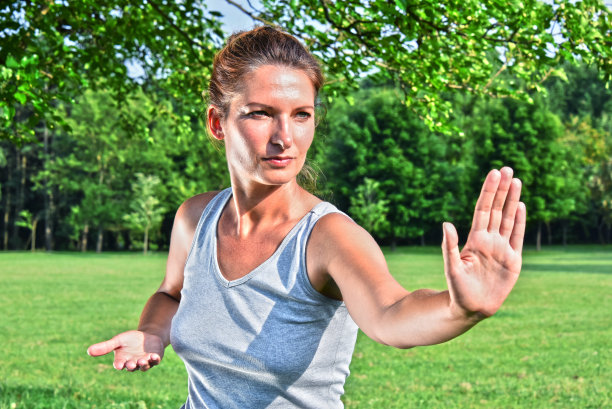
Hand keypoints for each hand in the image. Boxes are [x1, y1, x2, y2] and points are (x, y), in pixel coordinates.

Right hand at [87, 330, 163, 371]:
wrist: (148, 336)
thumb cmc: (131, 340)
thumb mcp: (118, 341)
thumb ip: (105, 347)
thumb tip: (88, 351)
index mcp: (123, 360)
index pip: (119, 364)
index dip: (119, 365)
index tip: (119, 365)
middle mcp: (134, 363)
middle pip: (132, 367)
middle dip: (132, 365)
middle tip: (131, 364)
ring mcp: (145, 361)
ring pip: (144, 366)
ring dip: (144, 364)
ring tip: (143, 360)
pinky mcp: (155, 358)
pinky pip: (155, 361)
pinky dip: (155, 360)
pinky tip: (154, 356)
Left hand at [442, 167, 525, 318]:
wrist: (471, 308)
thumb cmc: (457, 289)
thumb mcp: (451, 267)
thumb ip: (449, 246)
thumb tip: (446, 223)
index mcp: (474, 239)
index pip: (483, 209)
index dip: (488, 192)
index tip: (493, 173)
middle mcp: (489, 240)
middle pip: (496, 209)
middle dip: (501, 190)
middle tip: (506, 168)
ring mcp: (501, 248)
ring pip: (507, 219)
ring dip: (512, 200)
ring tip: (516, 181)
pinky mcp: (513, 260)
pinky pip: (517, 237)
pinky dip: (519, 221)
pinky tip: (520, 206)